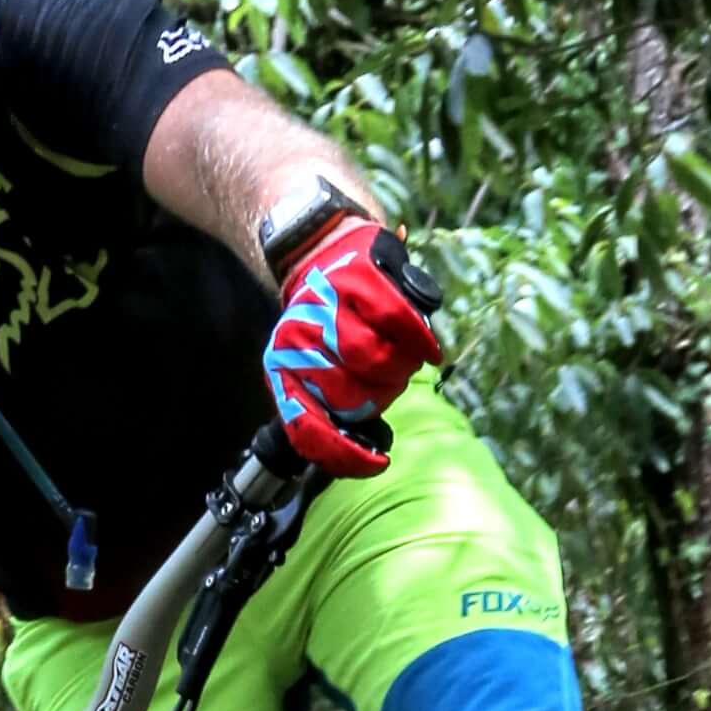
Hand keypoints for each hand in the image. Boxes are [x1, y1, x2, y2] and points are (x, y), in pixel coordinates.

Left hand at [264, 213, 441, 477]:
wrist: (320, 249)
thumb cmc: (326, 322)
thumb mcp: (312, 366)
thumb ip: (327, 407)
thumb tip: (358, 442)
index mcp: (284, 373)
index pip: (309, 431)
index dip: (346, 455)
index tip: (377, 461)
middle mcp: (299, 344)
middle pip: (354, 399)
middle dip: (377, 398)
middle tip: (380, 379)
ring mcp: (328, 311)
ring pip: (378, 363)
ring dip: (398, 368)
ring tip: (395, 355)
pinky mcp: (360, 281)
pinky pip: (399, 323)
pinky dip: (418, 339)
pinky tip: (427, 349)